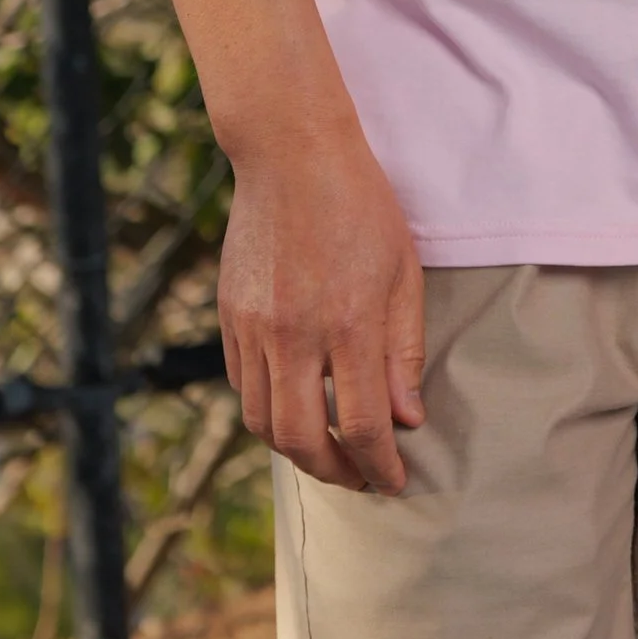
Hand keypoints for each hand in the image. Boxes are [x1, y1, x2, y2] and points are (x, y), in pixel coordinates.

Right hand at [218, 126, 426, 492]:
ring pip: (264, 423)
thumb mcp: (404, 272)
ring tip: (329, 452)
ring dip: (297, 451)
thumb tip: (407, 419)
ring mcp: (254, 329)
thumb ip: (404, 351)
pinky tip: (295, 410)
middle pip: (304, 440)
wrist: (292, 156)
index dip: (380, 465)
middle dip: (336, 472)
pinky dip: (268, 414)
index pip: (363, 425)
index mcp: (349, 324)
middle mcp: (295, 335)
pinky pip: (243, 388)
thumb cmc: (362, 208)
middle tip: (361, 478)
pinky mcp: (230, 318)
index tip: (393, 482)